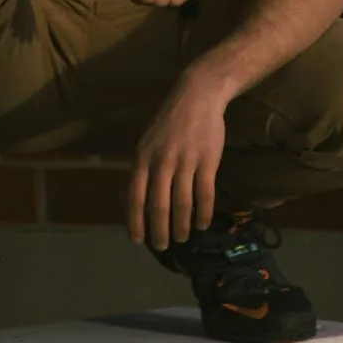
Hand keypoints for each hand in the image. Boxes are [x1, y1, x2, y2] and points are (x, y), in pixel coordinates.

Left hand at [128, 72, 228, 249]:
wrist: (197, 95)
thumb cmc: (169, 121)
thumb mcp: (146, 141)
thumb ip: (142, 169)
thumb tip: (135, 200)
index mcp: (142, 158)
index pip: (135, 197)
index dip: (135, 222)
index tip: (137, 240)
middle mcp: (162, 162)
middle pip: (158, 206)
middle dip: (159, 231)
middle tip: (162, 247)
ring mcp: (186, 162)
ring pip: (182, 204)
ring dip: (182, 226)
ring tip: (182, 238)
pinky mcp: (207, 161)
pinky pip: (205, 195)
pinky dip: (204, 213)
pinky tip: (203, 224)